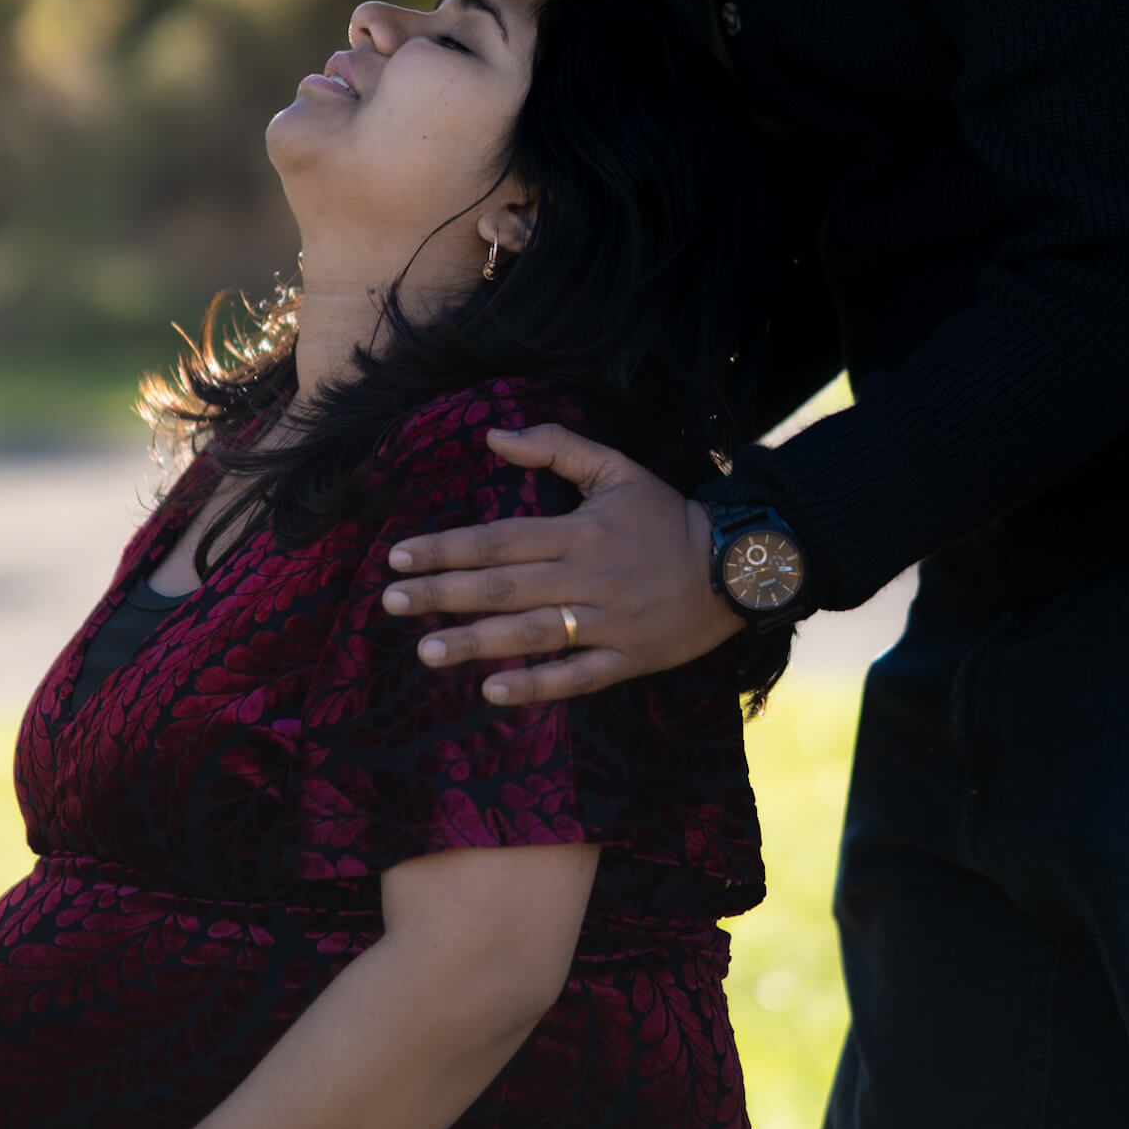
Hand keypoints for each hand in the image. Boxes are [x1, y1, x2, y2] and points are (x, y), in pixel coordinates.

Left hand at [387, 425, 743, 702]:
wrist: (737, 564)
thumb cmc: (666, 515)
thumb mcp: (616, 468)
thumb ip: (554, 446)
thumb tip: (492, 436)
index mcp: (579, 530)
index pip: (498, 539)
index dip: (446, 547)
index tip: (398, 557)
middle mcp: (587, 577)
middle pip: (503, 587)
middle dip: (442, 595)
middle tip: (391, 603)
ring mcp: (608, 622)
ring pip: (532, 634)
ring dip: (476, 643)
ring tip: (427, 653)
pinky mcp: (628, 658)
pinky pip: (577, 676)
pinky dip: (536, 686)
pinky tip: (492, 692)